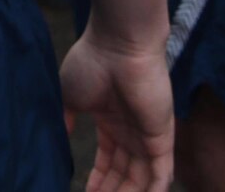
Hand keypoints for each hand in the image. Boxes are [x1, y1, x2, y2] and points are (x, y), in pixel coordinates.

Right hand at [60, 28, 174, 191]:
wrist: (118, 46)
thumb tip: (61, 136)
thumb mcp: (70, 95)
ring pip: (142, 177)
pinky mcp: (163, 137)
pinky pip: (162, 173)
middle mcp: (132, 131)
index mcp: (111, 120)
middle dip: (112, 191)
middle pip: (125, 173)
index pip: (109, 159)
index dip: (99, 179)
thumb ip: (67, 119)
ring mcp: (148, 135)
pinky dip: (153, 190)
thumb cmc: (92, 64)